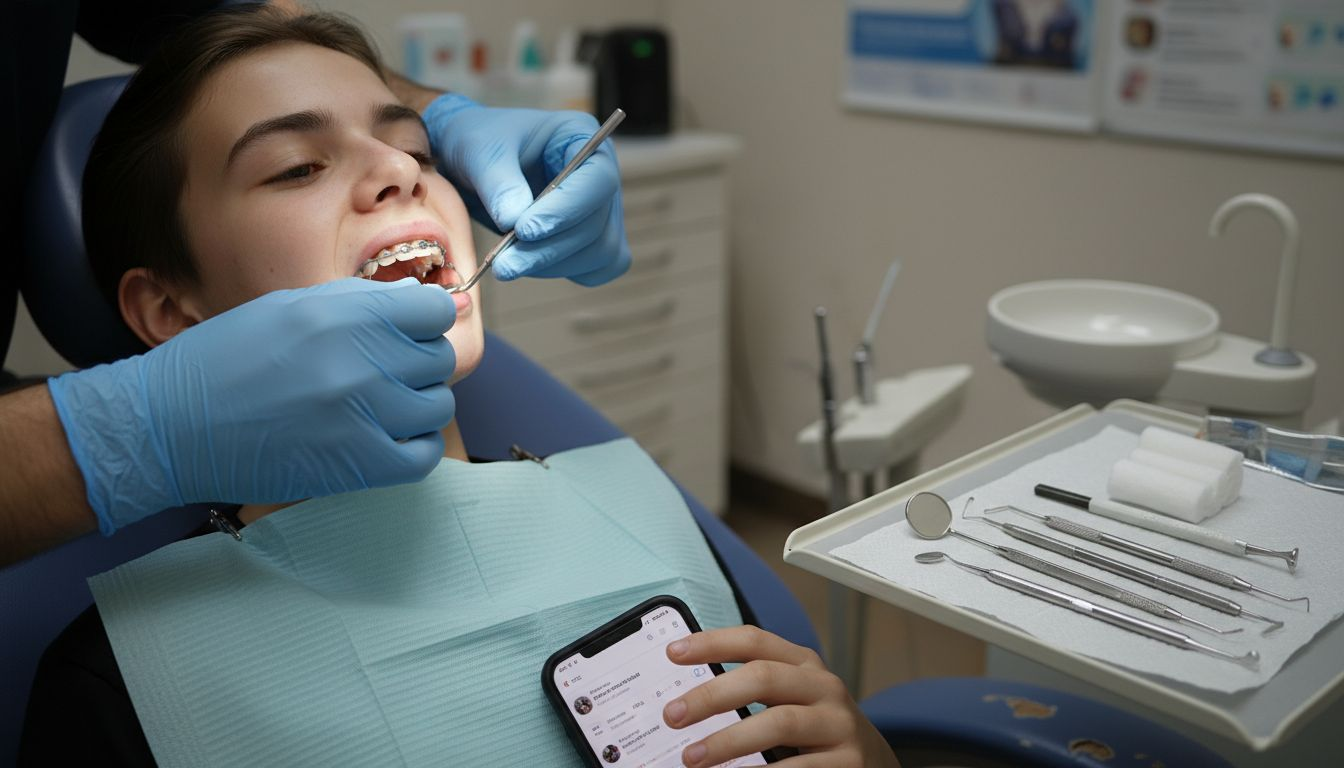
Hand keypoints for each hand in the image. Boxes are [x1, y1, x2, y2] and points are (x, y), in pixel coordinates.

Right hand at [47, 278, 456, 533]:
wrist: (169, 426)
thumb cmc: (224, 361)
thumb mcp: (290, 307)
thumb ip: (359, 303)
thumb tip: (421, 303)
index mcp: (344, 315)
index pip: (435, 310)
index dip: (424, 320)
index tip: (407, 331)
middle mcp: (361, 362)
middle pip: (439, 357)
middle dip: (417, 361)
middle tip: (381, 371)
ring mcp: (365, 417)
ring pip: (438, 405)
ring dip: (417, 404)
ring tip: (380, 405)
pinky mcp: (361, 466)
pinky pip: (425, 455)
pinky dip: (415, 446)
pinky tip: (387, 437)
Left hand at [423, 94, 629, 285]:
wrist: (476, 161)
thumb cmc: (483, 142)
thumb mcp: (480, 151)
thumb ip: (498, 182)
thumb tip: (513, 220)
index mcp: (581, 138)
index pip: (597, 180)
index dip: (565, 210)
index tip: (524, 231)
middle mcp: (599, 174)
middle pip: (597, 224)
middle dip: (549, 248)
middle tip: (504, 263)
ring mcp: (601, 209)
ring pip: (600, 252)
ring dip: (552, 265)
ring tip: (507, 264)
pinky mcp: (592, 239)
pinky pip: (596, 268)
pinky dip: (563, 271)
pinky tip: (528, 265)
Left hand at [662, 626, 899, 767]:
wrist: (873, 762)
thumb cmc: (815, 727)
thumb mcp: (791, 696)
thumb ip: (752, 688)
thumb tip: (687, 698)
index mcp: (804, 664)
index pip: (755, 641)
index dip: (713, 642)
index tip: (673, 653)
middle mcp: (824, 687)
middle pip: (763, 677)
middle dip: (712, 695)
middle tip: (672, 715)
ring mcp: (839, 724)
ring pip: (779, 723)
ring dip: (728, 741)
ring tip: (692, 757)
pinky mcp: (848, 761)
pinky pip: (798, 767)